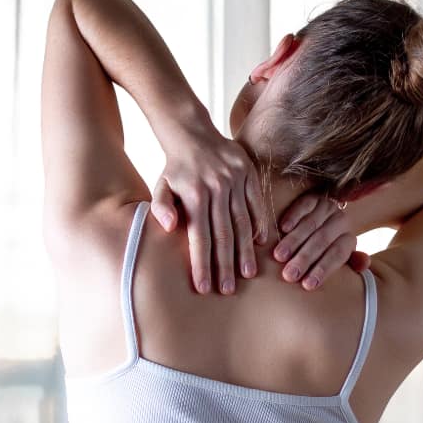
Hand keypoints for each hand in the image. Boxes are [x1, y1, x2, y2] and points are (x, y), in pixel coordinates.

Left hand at [149, 122, 272, 294]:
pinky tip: (262, 245)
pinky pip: (257, 204)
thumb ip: (161, 207)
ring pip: (242, 222)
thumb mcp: (161, 186)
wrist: (192, 133)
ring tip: (248, 274)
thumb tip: (168, 227)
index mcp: (194, 195)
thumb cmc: (175, 169)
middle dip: (225, 265)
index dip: (202, 264)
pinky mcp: (249, 174)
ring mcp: (235, 181)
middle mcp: (216, 188)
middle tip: (229, 290)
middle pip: (223, 235)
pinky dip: (261, 225)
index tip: (204, 288)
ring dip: (246, 251)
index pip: (199, 238)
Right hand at [272, 190, 372, 289]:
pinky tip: (282, 229)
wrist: (325, 220)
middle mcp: (340, 221)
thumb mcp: (340, 258)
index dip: (323, 270)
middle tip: (288, 275)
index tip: (307, 285)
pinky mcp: (312, 198)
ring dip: (293, 241)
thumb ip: (352, 262)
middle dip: (304, 259)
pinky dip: (292, 216)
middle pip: (322, 241)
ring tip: (278, 256)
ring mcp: (326, 208)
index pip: (337, 254)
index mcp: (348, 239)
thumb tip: (364, 263)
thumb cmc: (327, 250)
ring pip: (310, 225)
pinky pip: (303, 206)